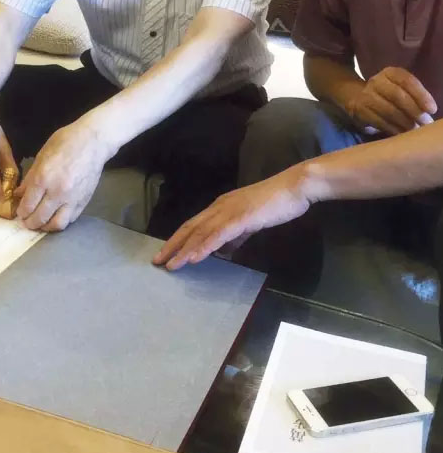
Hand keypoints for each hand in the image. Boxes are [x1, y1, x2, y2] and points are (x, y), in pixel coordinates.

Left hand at [15, 120, 112, 231]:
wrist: (93, 142)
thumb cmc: (65, 142)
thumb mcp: (42, 155)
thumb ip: (30, 178)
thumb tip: (19, 194)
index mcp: (43, 179)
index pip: (27, 205)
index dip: (21, 212)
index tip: (19, 212)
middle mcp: (57, 192)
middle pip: (40, 218)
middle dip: (30, 223)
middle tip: (27, 221)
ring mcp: (73, 199)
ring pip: (57, 224)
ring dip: (46, 227)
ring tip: (41, 223)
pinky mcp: (84, 201)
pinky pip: (71, 219)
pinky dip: (61, 221)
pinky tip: (56, 216)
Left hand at [153, 168, 311, 270]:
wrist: (295, 187)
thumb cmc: (275, 204)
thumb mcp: (251, 222)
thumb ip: (236, 235)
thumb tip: (224, 251)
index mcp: (221, 207)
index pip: (194, 224)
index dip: (178, 239)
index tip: (165, 253)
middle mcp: (220, 207)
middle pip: (190, 227)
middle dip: (173, 245)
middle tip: (157, 261)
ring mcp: (230, 210)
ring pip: (201, 232)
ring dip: (184, 250)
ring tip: (171, 264)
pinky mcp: (241, 217)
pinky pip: (219, 234)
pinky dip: (204, 246)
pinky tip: (194, 258)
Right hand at [347, 67, 436, 135]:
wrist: (357, 98)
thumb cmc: (388, 95)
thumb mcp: (400, 88)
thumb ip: (414, 96)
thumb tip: (429, 113)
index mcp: (389, 73)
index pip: (407, 81)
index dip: (421, 95)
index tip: (432, 110)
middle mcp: (376, 81)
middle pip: (397, 95)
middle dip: (414, 111)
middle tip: (425, 123)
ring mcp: (365, 96)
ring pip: (388, 110)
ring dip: (405, 123)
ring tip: (415, 130)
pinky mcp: (359, 110)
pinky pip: (379, 121)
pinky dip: (393, 129)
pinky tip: (402, 134)